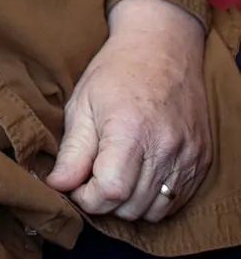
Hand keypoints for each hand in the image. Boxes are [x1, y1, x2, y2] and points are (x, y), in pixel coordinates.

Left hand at [46, 0, 210, 221]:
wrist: (162, 47)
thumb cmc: (116, 72)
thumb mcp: (83, 103)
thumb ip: (72, 151)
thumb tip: (57, 186)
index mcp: (130, 130)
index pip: (110, 191)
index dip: (88, 198)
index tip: (77, 186)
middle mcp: (164, 147)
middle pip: (132, 206)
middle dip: (106, 201)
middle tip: (94, 177)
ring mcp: (187, 155)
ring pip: (155, 211)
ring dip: (131, 203)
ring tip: (117, 174)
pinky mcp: (201, 160)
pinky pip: (177, 201)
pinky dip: (156, 198)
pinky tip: (141, 174)